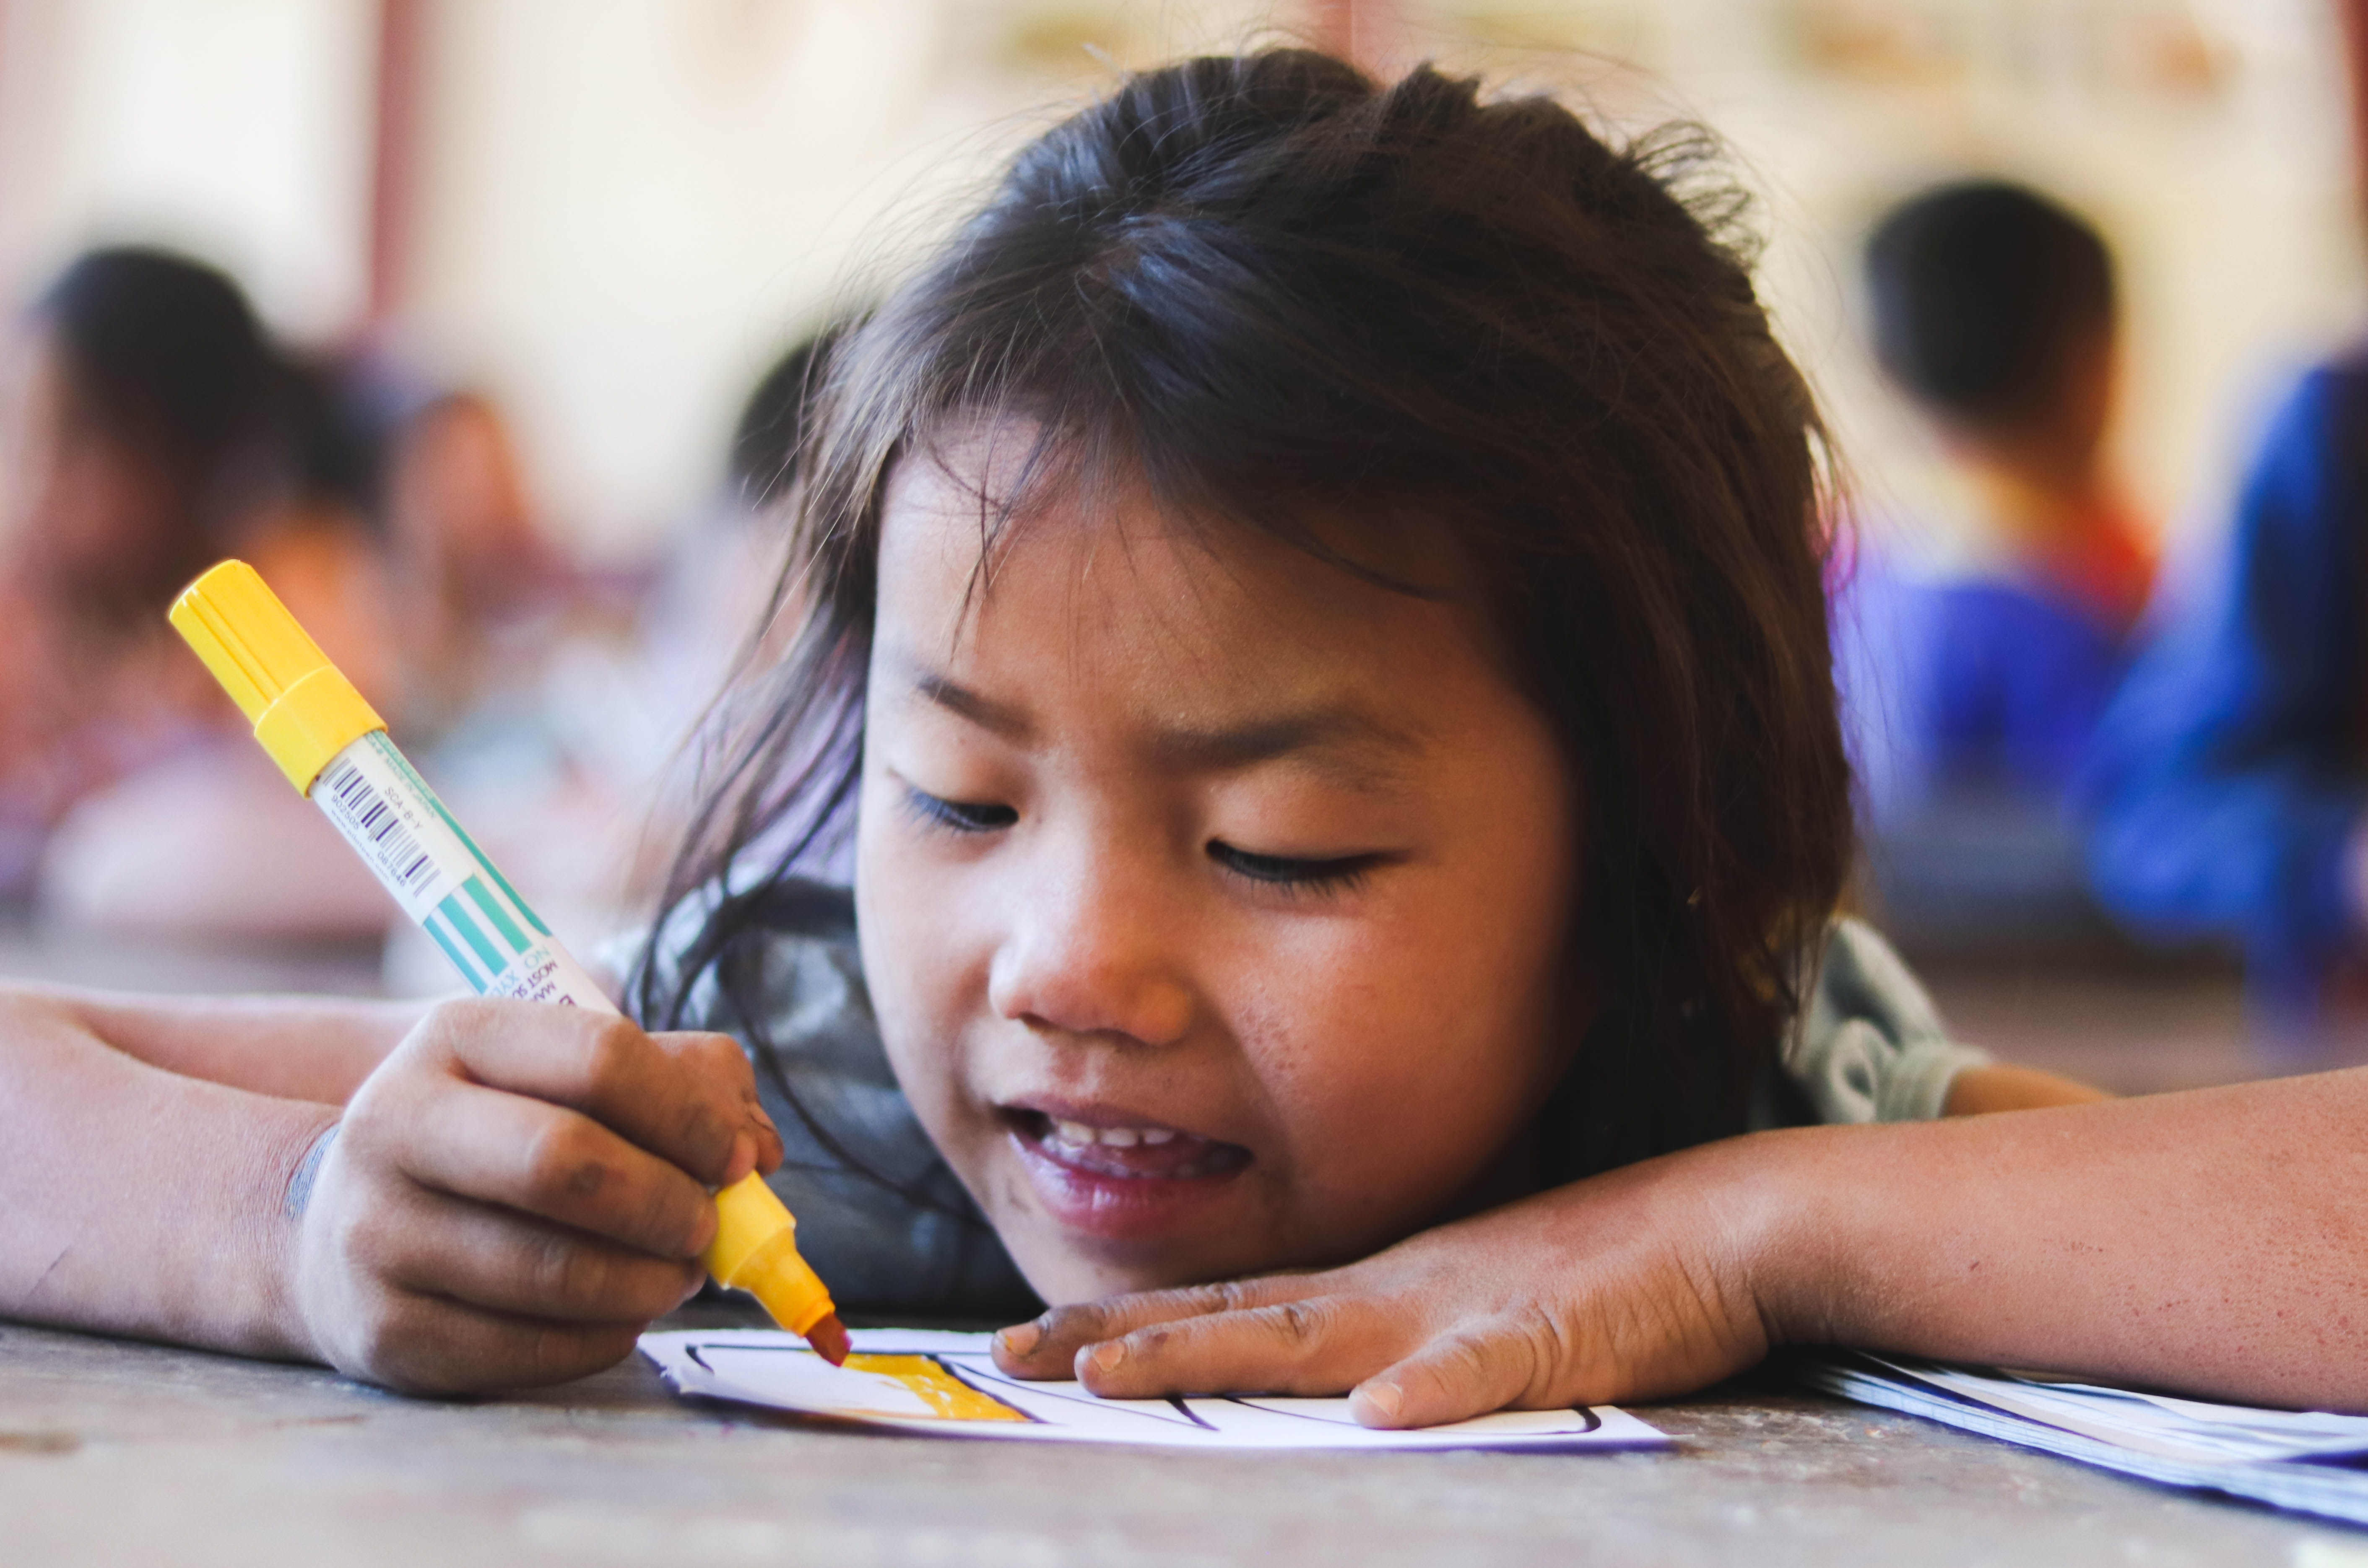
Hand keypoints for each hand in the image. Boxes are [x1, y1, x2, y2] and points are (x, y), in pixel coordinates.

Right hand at [287, 1000, 781, 1393]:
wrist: (347, 1218)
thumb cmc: (503, 1133)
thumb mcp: (575, 1074)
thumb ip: (689, 1083)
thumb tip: (758, 1150)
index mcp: (456, 1035)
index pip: (601, 1058)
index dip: (692, 1115)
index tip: (738, 1158)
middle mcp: (394, 1124)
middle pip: (566, 1165)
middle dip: (667, 1204)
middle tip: (707, 1227)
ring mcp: (376, 1234)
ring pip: (551, 1272)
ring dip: (649, 1282)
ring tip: (678, 1273)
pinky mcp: (384, 1332)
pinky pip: (528, 1351)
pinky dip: (602, 1338)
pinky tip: (620, 1314)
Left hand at [991, 1139, 1785, 1427]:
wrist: (1721, 1223)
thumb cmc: (1599, 1276)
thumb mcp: (1472, 1312)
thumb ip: (1393, 1344)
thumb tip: (1331, 1387)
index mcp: (1377, 1294)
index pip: (1228, 1308)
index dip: (1128, 1326)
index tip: (1034, 1342)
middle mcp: (1395, 1296)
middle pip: (1237, 1320)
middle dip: (1122, 1339)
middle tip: (1013, 1354)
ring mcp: (1466, 1314)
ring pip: (1321, 1339)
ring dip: (1216, 1355)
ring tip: (1121, 1376)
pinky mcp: (1555, 1339)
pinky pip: (1487, 1370)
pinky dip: (1432, 1390)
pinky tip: (1385, 1412)